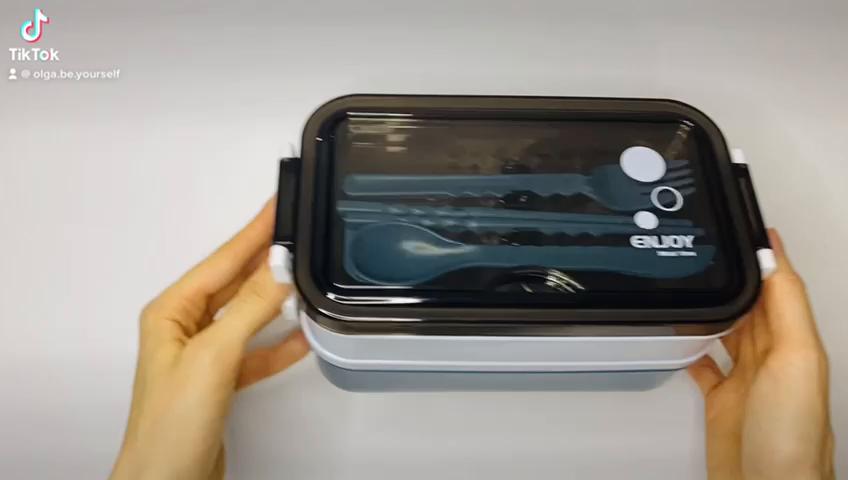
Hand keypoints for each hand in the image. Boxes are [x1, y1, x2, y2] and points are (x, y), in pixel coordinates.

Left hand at [110, 198, 309, 479]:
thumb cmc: (172, 422)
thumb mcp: (214, 356)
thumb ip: (250, 309)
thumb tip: (281, 267)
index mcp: (172, 311)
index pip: (222, 260)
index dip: (253, 231)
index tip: (277, 204)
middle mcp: (185, 328)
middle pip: (234, 283)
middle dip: (266, 257)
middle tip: (297, 229)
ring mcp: (203, 355)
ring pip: (247, 316)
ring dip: (276, 299)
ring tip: (305, 273)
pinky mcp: (220, 382)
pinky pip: (255, 352)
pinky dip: (279, 344)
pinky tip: (303, 336)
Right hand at [688, 229, 833, 479]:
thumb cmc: (790, 436)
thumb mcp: (795, 358)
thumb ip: (784, 306)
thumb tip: (772, 257)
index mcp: (795, 343)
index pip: (782, 286)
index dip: (768, 255)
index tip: (752, 225)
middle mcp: (773, 360)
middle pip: (753, 305)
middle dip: (738, 276)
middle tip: (716, 248)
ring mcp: (747, 382)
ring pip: (728, 332)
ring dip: (714, 309)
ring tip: (695, 286)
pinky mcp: (722, 403)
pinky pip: (704, 368)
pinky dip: (693, 350)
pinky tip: (682, 341)